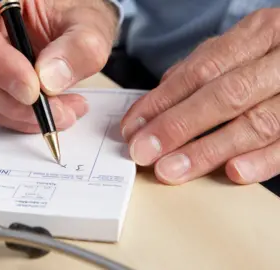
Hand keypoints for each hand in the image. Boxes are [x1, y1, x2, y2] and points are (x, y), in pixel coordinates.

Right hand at [0, 0, 118, 132]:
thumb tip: (50, 79)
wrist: (74, 26)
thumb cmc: (74, 12)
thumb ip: (78, 46)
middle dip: (12, 100)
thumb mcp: (89, 23)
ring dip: (19, 115)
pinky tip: (51, 112)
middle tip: (54, 110)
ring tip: (63, 112)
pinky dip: (20, 119)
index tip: (32, 89)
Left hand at [120, 8, 279, 184]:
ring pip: (256, 123)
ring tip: (171, 169)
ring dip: (208, 151)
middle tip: (144, 151)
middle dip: (177, 126)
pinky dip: (261, 161)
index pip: (202, 70)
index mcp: (260, 34)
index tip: (133, 127)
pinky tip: (232, 172)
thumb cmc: (273, 54)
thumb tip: (156, 102)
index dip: (162, 101)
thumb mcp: (240, 48)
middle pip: (225, 95)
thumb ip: (202, 69)